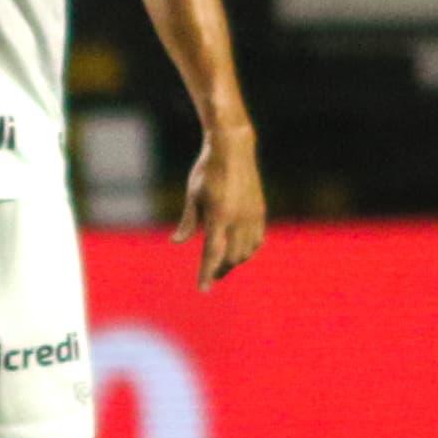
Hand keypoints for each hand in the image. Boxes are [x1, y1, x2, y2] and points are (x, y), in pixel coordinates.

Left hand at [178, 128, 265, 288]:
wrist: (233, 148)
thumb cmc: (207, 170)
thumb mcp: (193, 194)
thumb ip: (188, 221)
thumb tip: (177, 242)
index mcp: (219, 215)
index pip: (212, 253)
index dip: (207, 273)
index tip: (203, 289)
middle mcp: (238, 218)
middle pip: (231, 256)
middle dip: (221, 269)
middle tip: (211, 276)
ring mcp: (252, 215)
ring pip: (247, 251)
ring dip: (235, 261)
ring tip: (223, 265)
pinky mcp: (260, 210)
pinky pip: (257, 239)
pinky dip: (248, 249)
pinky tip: (240, 251)